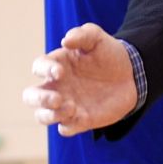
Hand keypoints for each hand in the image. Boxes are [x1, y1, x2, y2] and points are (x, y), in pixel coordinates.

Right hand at [22, 23, 137, 136]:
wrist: (132, 74)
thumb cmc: (109, 54)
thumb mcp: (98, 39)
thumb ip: (83, 35)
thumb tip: (65, 40)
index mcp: (57, 65)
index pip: (39, 67)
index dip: (44, 70)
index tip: (60, 72)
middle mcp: (56, 87)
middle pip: (30, 96)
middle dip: (39, 99)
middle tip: (57, 99)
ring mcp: (65, 104)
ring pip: (42, 116)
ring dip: (51, 115)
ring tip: (72, 108)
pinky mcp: (79, 120)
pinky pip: (65, 129)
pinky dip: (68, 126)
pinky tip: (82, 118)